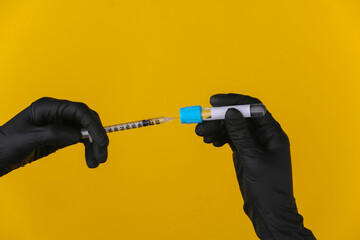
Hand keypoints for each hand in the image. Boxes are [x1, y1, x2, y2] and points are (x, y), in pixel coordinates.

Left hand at [0, 97, 108, 176]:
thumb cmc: (5, 145)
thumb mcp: (29, 138)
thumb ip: (55, 134)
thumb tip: (79, 136)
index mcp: (48, 107)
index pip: (78, 111)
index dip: (93, 124)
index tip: (102, 141)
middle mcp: (56, 113)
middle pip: (85, 121)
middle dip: (97, 137)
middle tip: (102, 156)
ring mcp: (59, 125)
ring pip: (85, 132)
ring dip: (94, 147)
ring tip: (97, 163)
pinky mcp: (60, 136)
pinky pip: (79, 140)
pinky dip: (87, 149)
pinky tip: (90, 160)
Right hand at [195, 94, 314, 238]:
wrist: (268, 211)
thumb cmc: (268, 187)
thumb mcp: (253, 158)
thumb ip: (241, 135)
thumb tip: (232, 112)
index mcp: (272, 133)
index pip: (253, 108)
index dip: (234, 101)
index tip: (215, 101)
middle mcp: (263, 135)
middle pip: (239, 118)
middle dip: (220, 119)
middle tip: (201, 123)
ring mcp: (253, 144)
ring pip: (232, 129)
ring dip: (216, 129)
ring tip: (201, 134)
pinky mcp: (244, 152)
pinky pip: (230, 139)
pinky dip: (219, 138)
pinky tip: (211, 141)